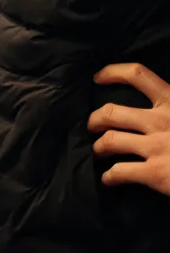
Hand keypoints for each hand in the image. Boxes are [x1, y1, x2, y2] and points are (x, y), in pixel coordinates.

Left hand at [90, 62, 169, 196]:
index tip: (97, 77)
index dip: (112, 72)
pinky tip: (108, 179)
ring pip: (111, 141)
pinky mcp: (155, 173)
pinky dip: (109, 176)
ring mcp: (156, 147)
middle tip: (92, 126)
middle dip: (95, 119)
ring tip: (98, 151)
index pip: (138, 75)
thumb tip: (157, 100)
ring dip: (99, 146)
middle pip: (112, 112)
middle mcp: (160, 121)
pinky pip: (120, 172)